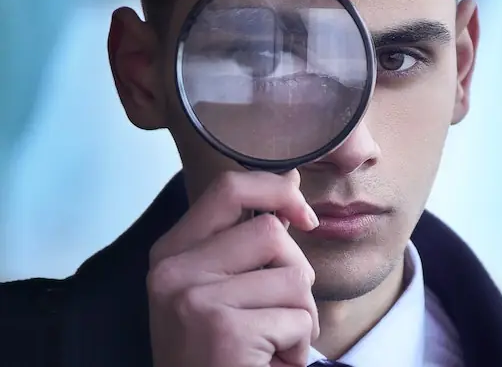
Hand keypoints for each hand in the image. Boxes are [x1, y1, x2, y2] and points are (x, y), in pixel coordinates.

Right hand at [147, 170, 319, 366]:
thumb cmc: (216, 353)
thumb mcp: (214, 290)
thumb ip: (243, 241)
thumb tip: (290, 181)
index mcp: (171, 253)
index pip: (228, 188)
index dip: (276, 189)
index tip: (302, 214)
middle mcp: (173, 271)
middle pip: (272, 232)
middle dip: (295, 273)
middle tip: (277, 315)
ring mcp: (194, 299)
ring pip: (295, 276)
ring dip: (301, 317)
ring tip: (271, 343)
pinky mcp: (223, 330)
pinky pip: (298, 319)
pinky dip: (298, 347)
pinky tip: (268, 363)